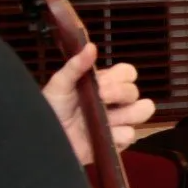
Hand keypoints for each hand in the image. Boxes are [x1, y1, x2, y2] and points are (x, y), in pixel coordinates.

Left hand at [42, 44, 155, 164]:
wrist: (45, 140)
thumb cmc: (52, 110)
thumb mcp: (59, 85)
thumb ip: (75, 66)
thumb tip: (90, 46)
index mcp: (105, 84)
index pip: (128, 73)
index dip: (121, 77)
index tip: (101, 83)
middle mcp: (116, 102)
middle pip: (135, 91)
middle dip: (119, 93)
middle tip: (100, 98)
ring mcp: (119, 122)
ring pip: (143, 111)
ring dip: (126, 114)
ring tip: (107, 119)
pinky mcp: (118, 141)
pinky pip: (130, 135)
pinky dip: (116, 135)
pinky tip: (101, 135)